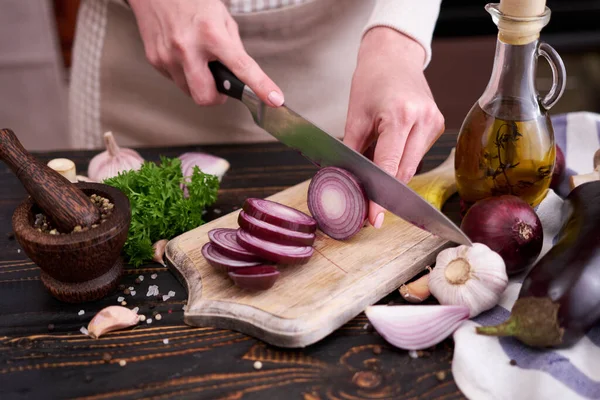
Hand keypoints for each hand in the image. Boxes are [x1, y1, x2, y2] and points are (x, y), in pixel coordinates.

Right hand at [128, 0, 283, 106]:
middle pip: (206, 97)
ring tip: (198, 61)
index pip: (242, 67)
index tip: (274, 100)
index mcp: (211, 34)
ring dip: (199, 84)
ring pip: (190, 92)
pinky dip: (183, 74)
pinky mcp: (155, 60)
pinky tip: (183, 55)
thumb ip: (233, 46)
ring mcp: (167, 56)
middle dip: (216, 97)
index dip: (261, 87)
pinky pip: (175, 80)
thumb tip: (241, 72)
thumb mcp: (220, 16)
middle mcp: (188, 48)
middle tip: (220, 84)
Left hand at [343, 27, 444, 228]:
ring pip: (411, 166)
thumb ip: (352, 152)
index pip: (389, 166)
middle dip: (385, 190)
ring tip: (375, 168)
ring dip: (393, 174)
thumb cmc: (371, 80)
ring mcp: (435, 122)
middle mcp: (423, 120)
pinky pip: (417, 155)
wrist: (393, 56)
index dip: (379, 196)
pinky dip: (402, 160)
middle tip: (369, 207)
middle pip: (403, 171)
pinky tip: (390, 152)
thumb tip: (348, 183)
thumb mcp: (355, 116)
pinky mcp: (439, 125)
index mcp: (400, 115)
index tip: (374, 217)